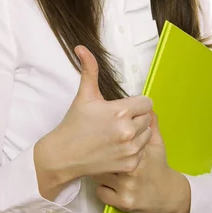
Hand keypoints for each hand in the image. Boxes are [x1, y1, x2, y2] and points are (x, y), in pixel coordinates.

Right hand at [39, 45, 152, 179]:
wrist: (64, 155)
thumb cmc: (74, 124)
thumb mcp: (84, 94)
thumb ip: (89, 69)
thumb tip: (81, 48)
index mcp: (120, 111)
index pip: (147, 103)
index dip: (136, 104)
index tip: (124, 108)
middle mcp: (128, 131)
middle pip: (147, 118)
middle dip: (135, 117)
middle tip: (117, 121)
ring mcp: (130, 149)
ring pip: (147, 134)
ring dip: (137, 133)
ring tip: (117, 133)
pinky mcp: (130, 164)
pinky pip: (142, 151)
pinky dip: (133, 150)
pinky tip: (117, 147)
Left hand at [92, 111, 190, 212]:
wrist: (168, 195)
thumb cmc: (158, 165)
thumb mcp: (157, 143)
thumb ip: (150, 123)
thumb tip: (145, 105)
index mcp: (140, 150)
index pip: (117, 135)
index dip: (105, 132)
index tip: (101, 132)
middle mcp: (134, 168)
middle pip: (104, 154)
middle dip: (99, 151)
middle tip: (97, 148)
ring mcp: (128, 186)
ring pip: (99, 173)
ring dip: (98, 169)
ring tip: (101, 165)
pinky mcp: (123, 202)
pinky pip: (100, 191)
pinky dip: (100, 187)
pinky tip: (106, 181)